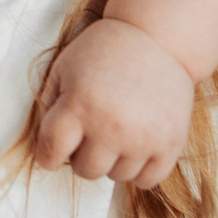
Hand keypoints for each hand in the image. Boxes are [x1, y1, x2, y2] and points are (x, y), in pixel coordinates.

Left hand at [33, 18, 195, 188]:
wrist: (158, 37)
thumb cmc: (104, 51)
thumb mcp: (64, 68)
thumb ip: (48, 106)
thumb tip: (46, 145)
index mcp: (79, 105)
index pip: (51, 154)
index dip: (48, 154)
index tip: (54, 150)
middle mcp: (111, 126)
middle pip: (85, 171)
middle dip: (82, 155)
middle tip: (92, 132)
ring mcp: (143, 138)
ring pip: (116, 177)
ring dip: (112, 160)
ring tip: (118, 131)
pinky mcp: (171, 144)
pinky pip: (148, 180)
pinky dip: (140, 169)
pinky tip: (137, 145)